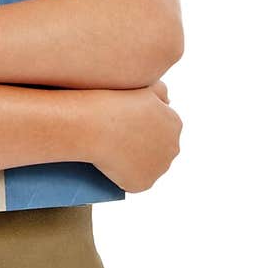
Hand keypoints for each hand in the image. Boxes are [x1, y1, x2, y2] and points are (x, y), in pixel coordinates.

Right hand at [84, 78, 182, 193]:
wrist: (93, 125)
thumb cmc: (113, 101)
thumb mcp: (144, 83)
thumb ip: (160, 90)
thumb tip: (168, 102)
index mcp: (174, 123)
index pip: (162, 128)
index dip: (142, 127)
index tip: (125, 126)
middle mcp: (172, 148)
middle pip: (158, 150)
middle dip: (142, 147)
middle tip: (117, 141)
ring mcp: (158, 168)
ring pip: (147, 167)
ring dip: (134, 164)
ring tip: (112, 155)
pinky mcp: (142, 183)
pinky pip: (133, 182)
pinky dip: (123, 178)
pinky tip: (110, 168)